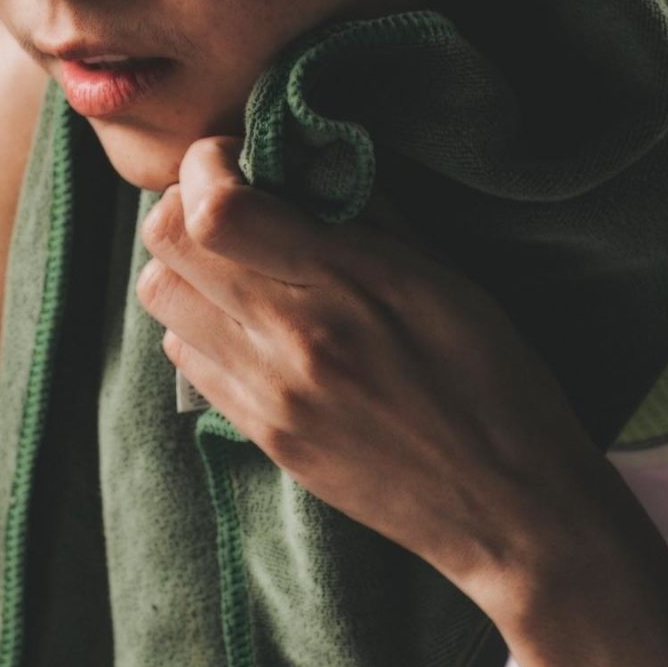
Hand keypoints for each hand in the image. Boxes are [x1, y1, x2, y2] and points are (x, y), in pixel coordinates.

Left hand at [139, 136, 611, 599]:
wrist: (508, 508)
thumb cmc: (497, 383)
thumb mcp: (448, 278)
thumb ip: (368, 214)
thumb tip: (303, 159)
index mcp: (351, 285)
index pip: (215, 210)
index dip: (207, 166)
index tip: (237, 158)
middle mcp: (295, 339)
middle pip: (166, 244)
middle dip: (187, 205)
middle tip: (232, 206)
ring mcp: (269, 394)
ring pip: (160, 298)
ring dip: (188, 267)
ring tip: (240, 268)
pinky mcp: (262, 436)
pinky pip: (186, 358)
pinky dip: (202, 326)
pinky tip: (253, 327)